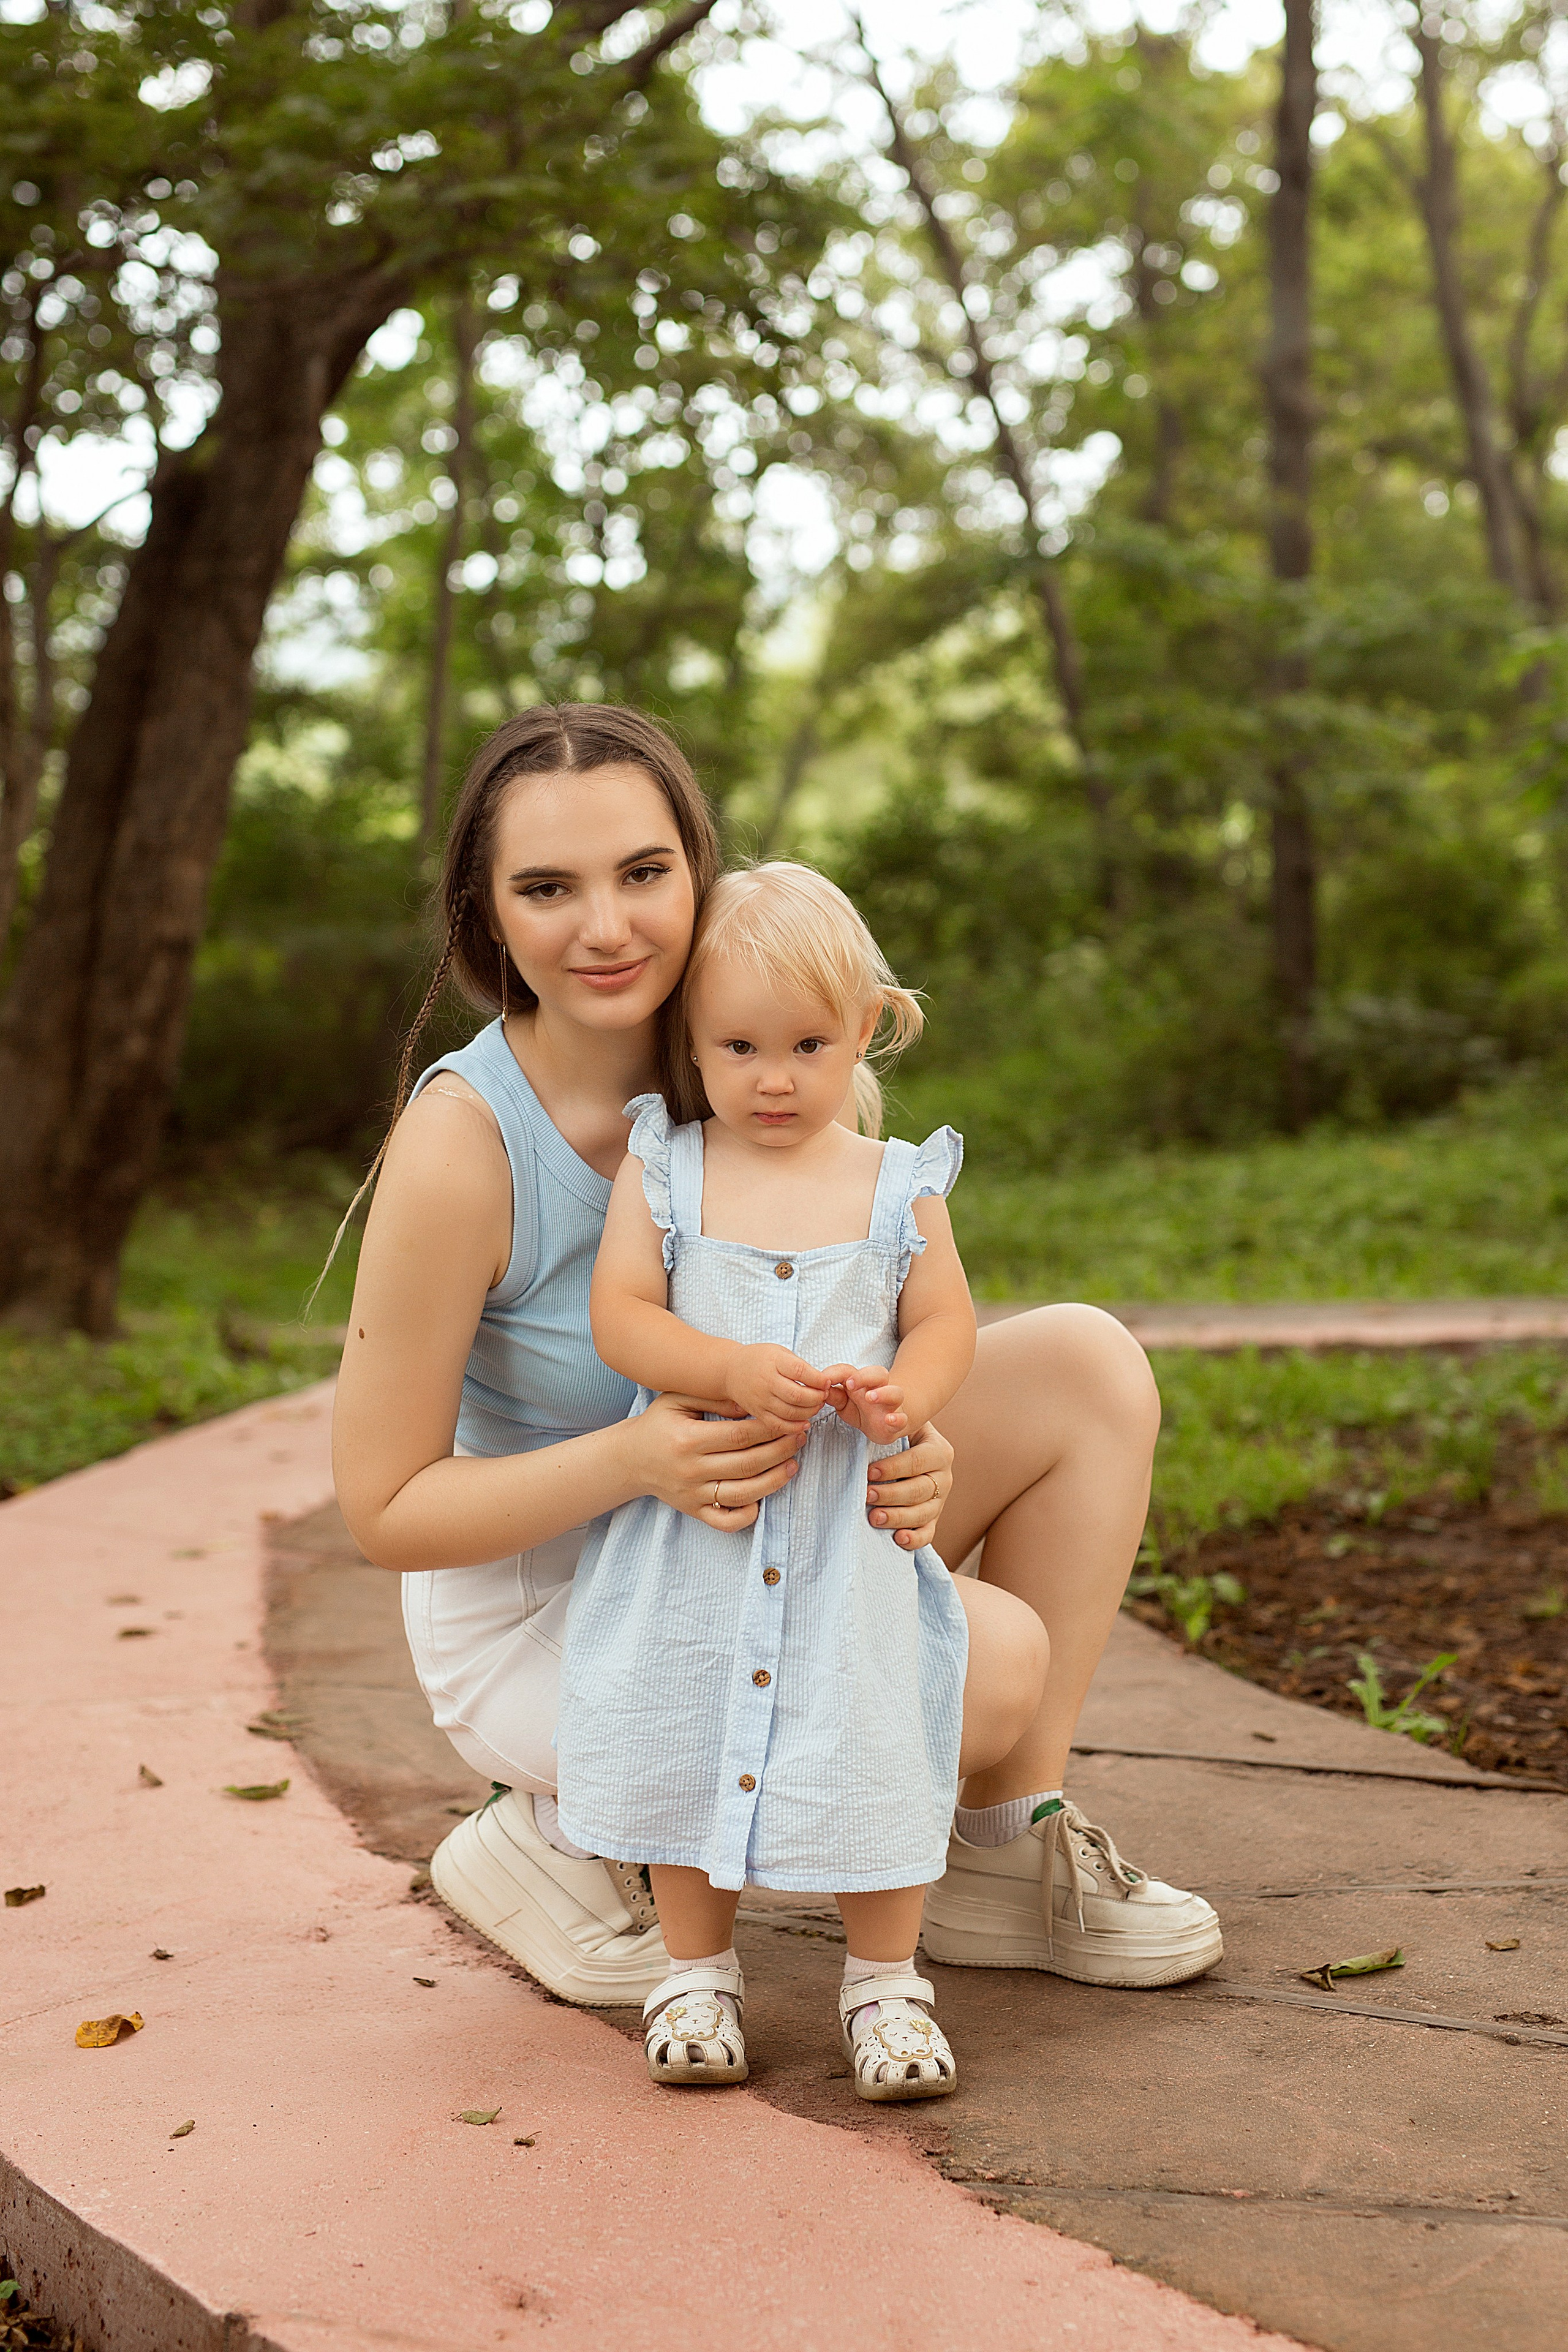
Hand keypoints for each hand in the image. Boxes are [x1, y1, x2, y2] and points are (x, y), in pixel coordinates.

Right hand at [626, 1390, 802, 1530]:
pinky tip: (762, 1499)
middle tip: (800, 1438)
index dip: (771, 1429)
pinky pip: (725, 1521)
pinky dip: (747, 1515)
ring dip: (774, 1481)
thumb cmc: (658, 1424)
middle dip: (780, 1451)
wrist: (629, 1459)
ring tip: (793, 1465)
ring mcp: (693, 1495)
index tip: (791, 1421)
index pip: (740, 1435)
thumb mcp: (677, 1400)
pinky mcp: (693, 1512)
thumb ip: (714, 1399)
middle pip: (747, 1464)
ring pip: (742, 1494)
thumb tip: (750, 1403)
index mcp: (688, 1440)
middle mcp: (691, 1470)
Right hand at [723, 1343, 828, 1431]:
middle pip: (797, 1396)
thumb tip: (821, 1382)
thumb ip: (799, 1366)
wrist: (731, 1371)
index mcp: (774, 1362)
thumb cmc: (760, 1360)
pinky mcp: (758, 1413)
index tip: (827, 1381)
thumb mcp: (780, 1352)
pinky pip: (778, 1425)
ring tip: (816, 1406)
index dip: (818, 1379)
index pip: (800, 1371)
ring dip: (809, 1412)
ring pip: (790, 1413)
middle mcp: (767, 1382)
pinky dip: (795, 1428)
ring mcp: (762, 1400)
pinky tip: (805, 1423)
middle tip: (824, 1396)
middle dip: (817, 1398)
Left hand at [822, 1363, 907, 1444]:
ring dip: (883, 1393)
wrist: (886, 1423)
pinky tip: (890, 1419)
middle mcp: (879, 1389)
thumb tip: (817, 1389)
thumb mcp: (844, 1403)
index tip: (824, 1379)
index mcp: (862, 1382)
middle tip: (850, 1384)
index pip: (850, 1371)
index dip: (836, 1373)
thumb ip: (833, 1396)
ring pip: (894, 1392)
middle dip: (864, 1376)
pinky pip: (902, 1418)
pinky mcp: (898, 1421)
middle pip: (878, 1373)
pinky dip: (898, 1418)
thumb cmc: (861, 1409)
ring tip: (871, 1397)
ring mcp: (891, 1405)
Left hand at [865, 1420, 953, 1550]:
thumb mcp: (902, 1425)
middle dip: (891, 1494)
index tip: (869, 1472)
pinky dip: (915, 1539)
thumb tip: (876, 1422)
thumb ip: (892, 1426)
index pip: (917, 1461)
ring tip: (874, 1518)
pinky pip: (928, 1533)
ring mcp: (940, 1501)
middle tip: (867, 1495)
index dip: (893, 1468)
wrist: (912, 1450)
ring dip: (898, 1517)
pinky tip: (898, 1539)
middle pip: (919, 1490)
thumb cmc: (900, 1436)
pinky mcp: (933, 1519)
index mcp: (939, 1451)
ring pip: (923, 1513)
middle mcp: (944, 1477)